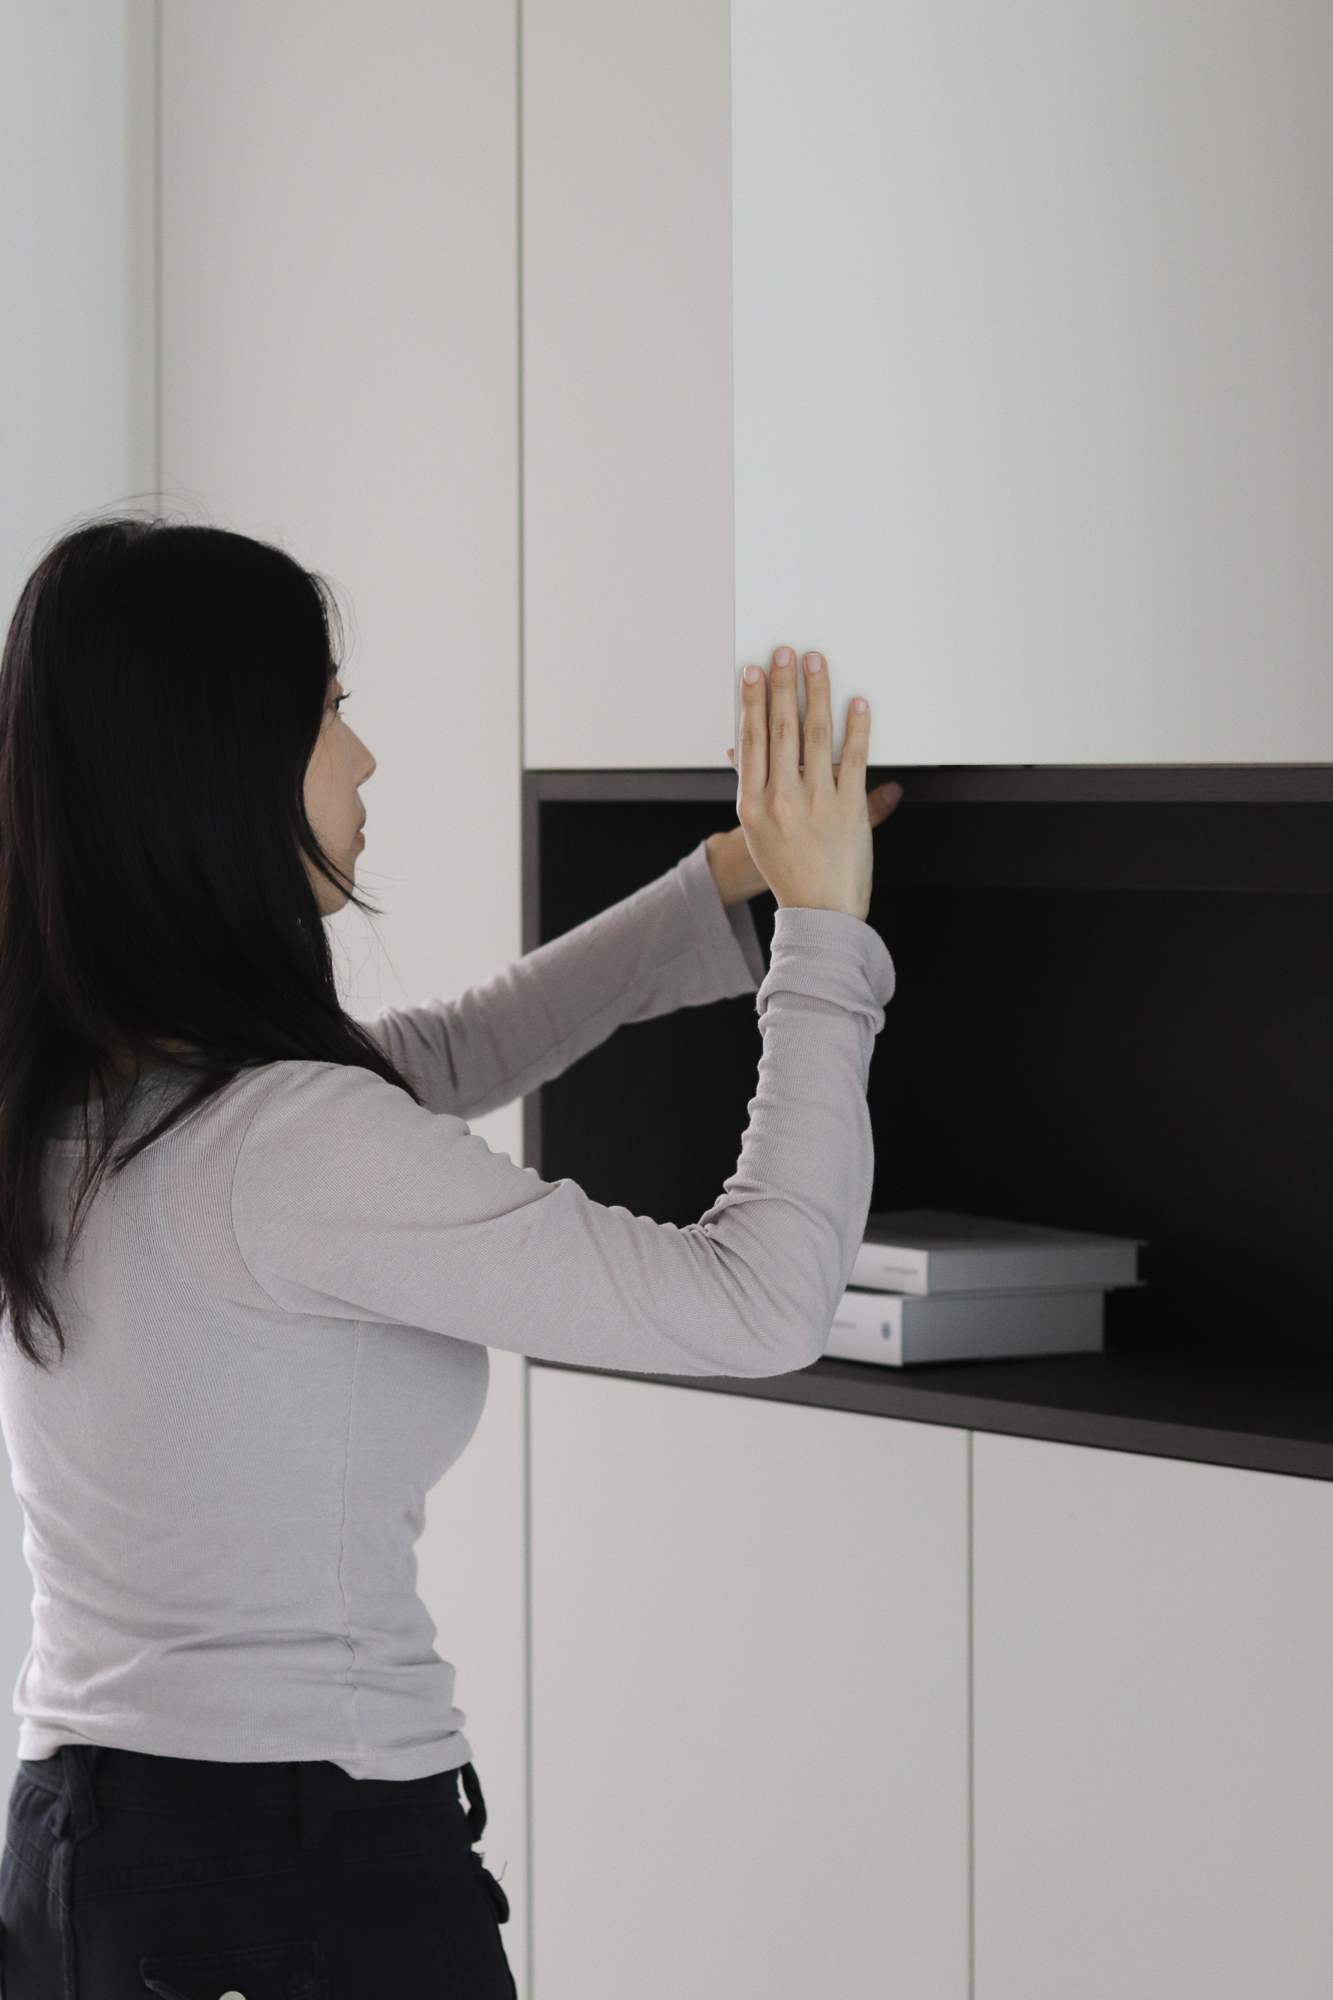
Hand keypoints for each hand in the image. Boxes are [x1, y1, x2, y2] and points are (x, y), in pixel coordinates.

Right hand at [723, 646, 896, 919]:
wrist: (819, 911)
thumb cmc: (789, 870)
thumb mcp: (757, 830)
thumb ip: (753, 785)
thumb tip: (741, 749)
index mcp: (753, 803)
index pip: (751, 739)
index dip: (752, 701)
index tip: (753, 672)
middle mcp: (780, 799)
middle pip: (780, 728)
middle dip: (782, 684)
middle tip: (784, 653)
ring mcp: (815, 802)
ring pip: (814, 735)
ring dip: (816, 692)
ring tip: (816, 664)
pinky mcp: (849, 808)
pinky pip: (854, 758)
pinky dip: (856, 727)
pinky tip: (856, 703)